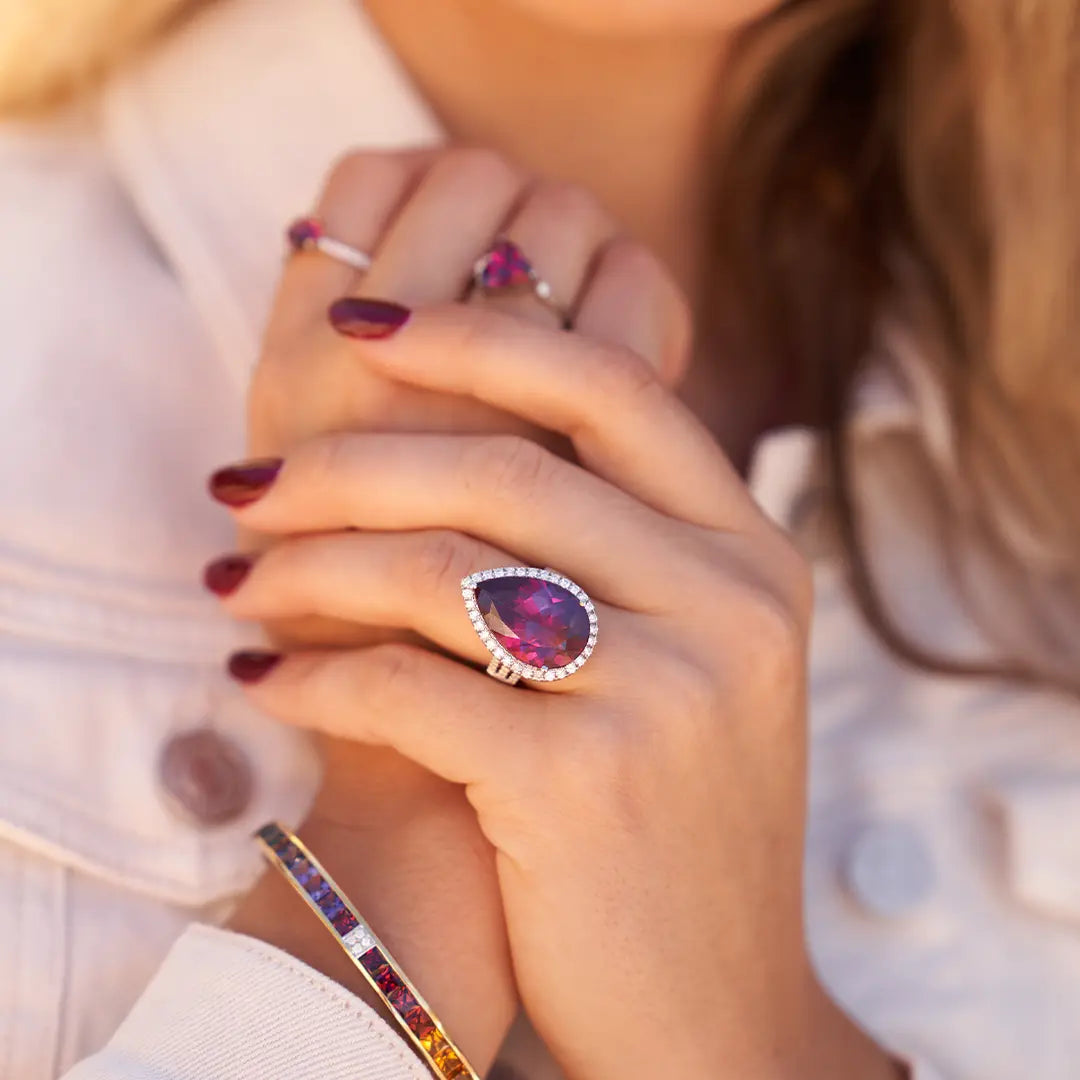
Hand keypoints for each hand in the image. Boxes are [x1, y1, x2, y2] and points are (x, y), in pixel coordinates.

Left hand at [213, 303, 899, 1079]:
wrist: (711, 1008)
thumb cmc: (670, 820)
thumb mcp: (690, 661)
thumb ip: (619, 546)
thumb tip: (462, 430)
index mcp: (753, 555)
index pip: (612, 388)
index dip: (480, 337)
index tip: (368, 328)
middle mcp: (732, 606)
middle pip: (506, 468)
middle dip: (350, 463)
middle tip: (250, 484)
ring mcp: (671, 693)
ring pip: (444, 573)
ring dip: (313, 570)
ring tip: (242, 583)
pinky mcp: (590, 783)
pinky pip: (411, 690)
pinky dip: (319, 680)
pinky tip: (268, 683)